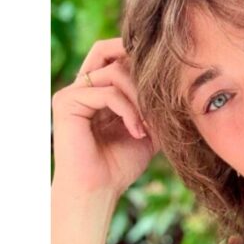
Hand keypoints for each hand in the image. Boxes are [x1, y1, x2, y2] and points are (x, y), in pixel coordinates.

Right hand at [51, 38, 156, 197]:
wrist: (99, 191)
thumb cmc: (120, 165)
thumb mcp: (147, 128)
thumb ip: (154, 104)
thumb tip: (177, 81)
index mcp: (95, 90)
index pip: (115, 55)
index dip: (139, 60)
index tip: (164, 83)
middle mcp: (79, 87)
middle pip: (109, 51)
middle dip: (140, 74)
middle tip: (156, 103)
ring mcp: (70, 93)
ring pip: (114, 72)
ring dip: (139, 97)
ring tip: (148, 125)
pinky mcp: (66, 103)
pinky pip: (107, 92)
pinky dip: (129, 110)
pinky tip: (137, 131)